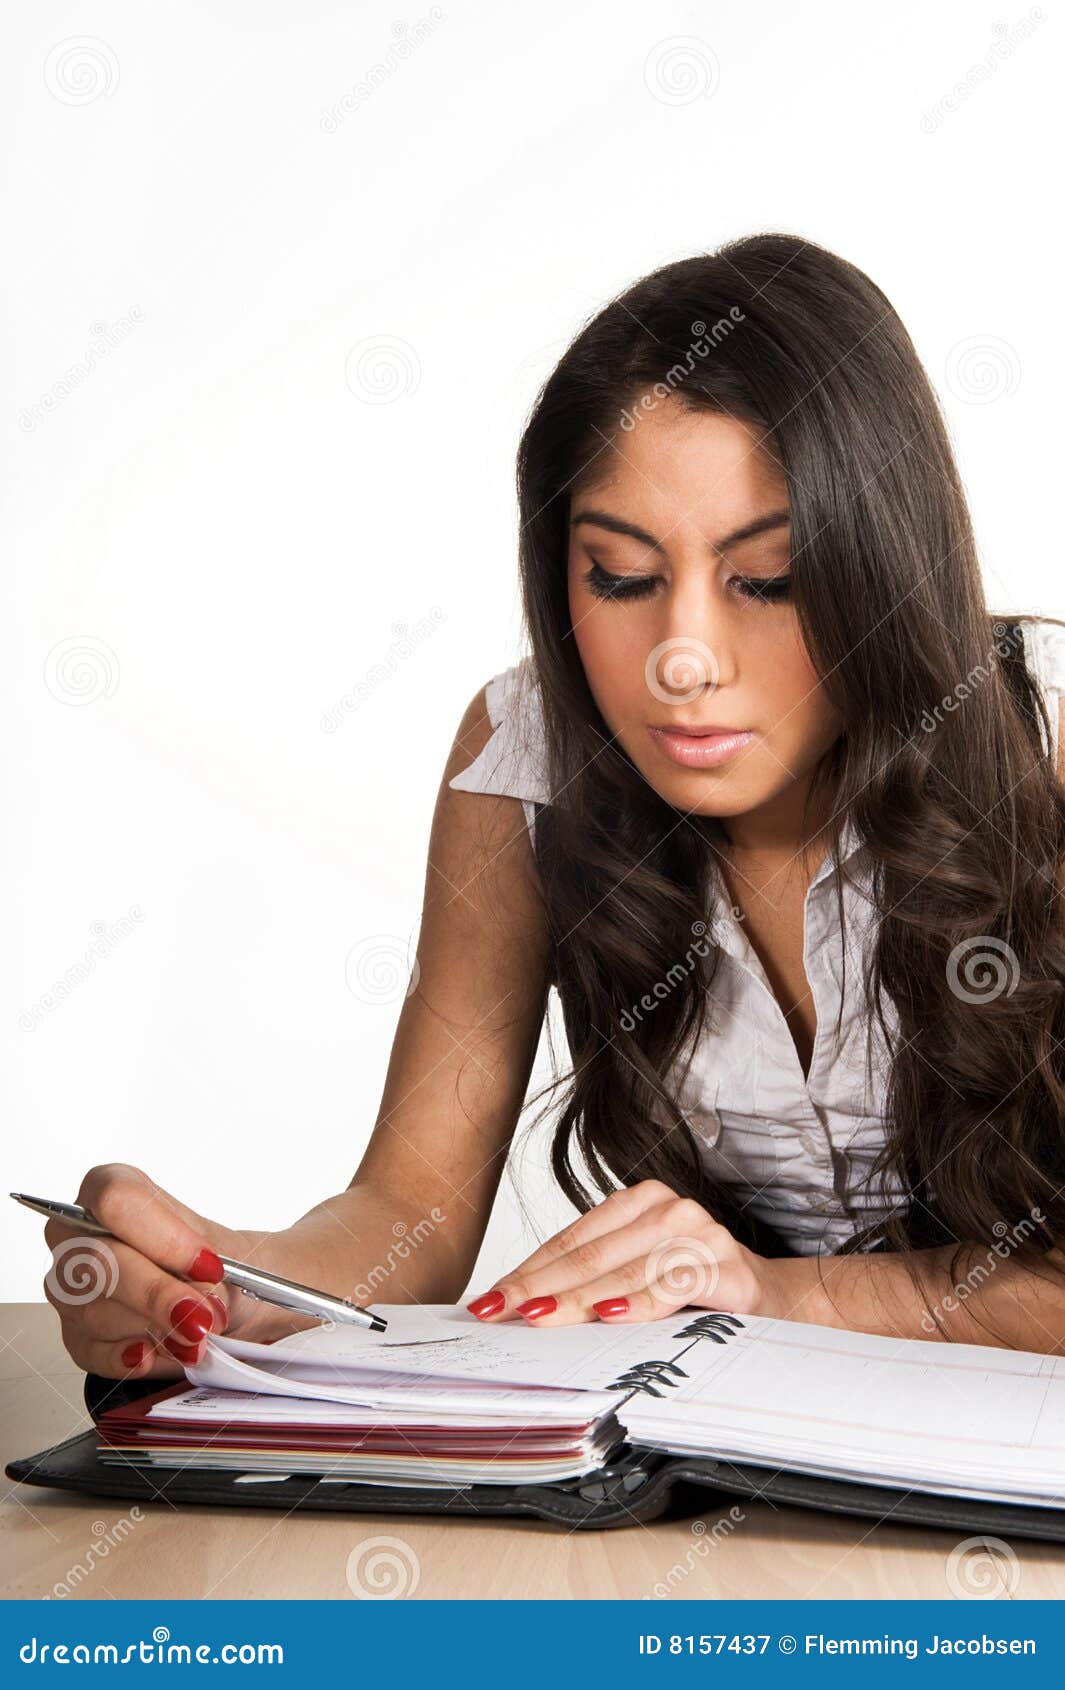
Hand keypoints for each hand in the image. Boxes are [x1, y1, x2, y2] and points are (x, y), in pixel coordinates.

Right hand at [41, 1163, 288, 1380]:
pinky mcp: (74, 1334)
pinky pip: (92, 1352)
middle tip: (203, 1316)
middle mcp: (76, 1233)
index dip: (162, 1237)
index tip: (205, 1265)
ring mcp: (67, 1287)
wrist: (225, 1295)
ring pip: (95, 1312)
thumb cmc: (214, 1261)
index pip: (116, 1200)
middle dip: (157, 1294)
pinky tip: (160, 1353)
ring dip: (155, 1329)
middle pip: (99, 1260)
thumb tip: (191, 1308)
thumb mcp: (224, 1255)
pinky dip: (133, 1357)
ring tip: (197, 1334)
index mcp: (109, 1187)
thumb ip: (206, 1276)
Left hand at [465, 1180, 796, 1325]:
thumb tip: (524, 1304)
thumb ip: (597, 1279)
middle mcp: (669, 1210)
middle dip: (538, 1286)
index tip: (490, 1297)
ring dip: (578, 1297)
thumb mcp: (643, 1274)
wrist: (779, 1300)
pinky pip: (677, 1285)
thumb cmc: (700, 1288)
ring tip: (538, 1315)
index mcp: (641, 1203)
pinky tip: (612, 1314)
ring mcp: (701, 1236)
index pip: (572, 1240)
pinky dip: (642, 1300)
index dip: (527, 1270)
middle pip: (590, 1254)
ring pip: (626, 1268)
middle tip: (498, 1310)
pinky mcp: (728, 1269)